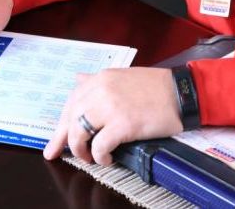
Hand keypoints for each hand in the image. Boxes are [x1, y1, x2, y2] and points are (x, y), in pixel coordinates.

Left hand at [43, 67, 182, 164]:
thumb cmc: (154, 87)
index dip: (61, 123)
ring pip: (79, 132)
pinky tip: (107, 159)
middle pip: (70, 118)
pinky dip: (99, 156)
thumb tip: (79, 80)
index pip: (71, 102)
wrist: (180, 93)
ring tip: (89, 157)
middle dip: (62, 139)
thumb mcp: (121, 77)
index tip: (55, 140)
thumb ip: (98, 82)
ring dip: (80, 149)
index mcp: (99, 79)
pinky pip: (100, 146)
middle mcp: (100, 90)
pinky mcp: (123, 124)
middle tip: (57, 153)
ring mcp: (110, 107)